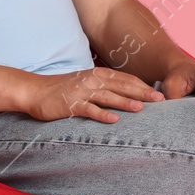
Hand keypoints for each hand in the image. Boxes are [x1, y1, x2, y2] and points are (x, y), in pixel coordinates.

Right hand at [21, 66, 165, 123]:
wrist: (34, 90)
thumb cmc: (62, 89)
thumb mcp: (85, 82)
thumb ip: (104, 86)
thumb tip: (126, 93)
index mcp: (97, 74)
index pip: (125, 79)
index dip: (143, 85)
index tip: (160, 93)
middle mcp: (92, 80)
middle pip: (121, 86)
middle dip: (142, 92)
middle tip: (160, 100)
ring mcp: (81, 92)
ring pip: (108, 96)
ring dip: (125, 102)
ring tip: (142, 108)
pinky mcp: (70, 104)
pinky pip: (89, 110)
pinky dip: (102, 114)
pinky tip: (114, 120)